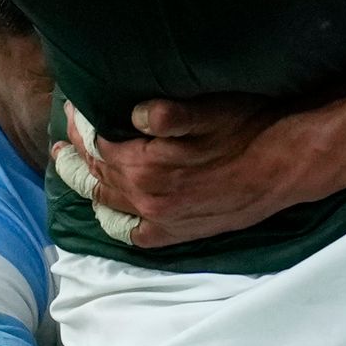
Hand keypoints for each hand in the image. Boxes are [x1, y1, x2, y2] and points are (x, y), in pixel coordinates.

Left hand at [54, 94, 322, 249]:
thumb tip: (131, 114)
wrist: (285, 167)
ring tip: (76, 173)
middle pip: (96, 177)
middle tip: (61, 145)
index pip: (97, 145)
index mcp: (145, 165)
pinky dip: (117, 222)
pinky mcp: (178, 232)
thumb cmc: (249, 129)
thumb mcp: (208, 110)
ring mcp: (160, 219)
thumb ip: (166, 114)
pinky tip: (114, 211)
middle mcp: (146, 197)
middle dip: (75, 158)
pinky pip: (134, 234)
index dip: (81, 127)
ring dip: (88, 188)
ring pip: (108, 206)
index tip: (73, 111)